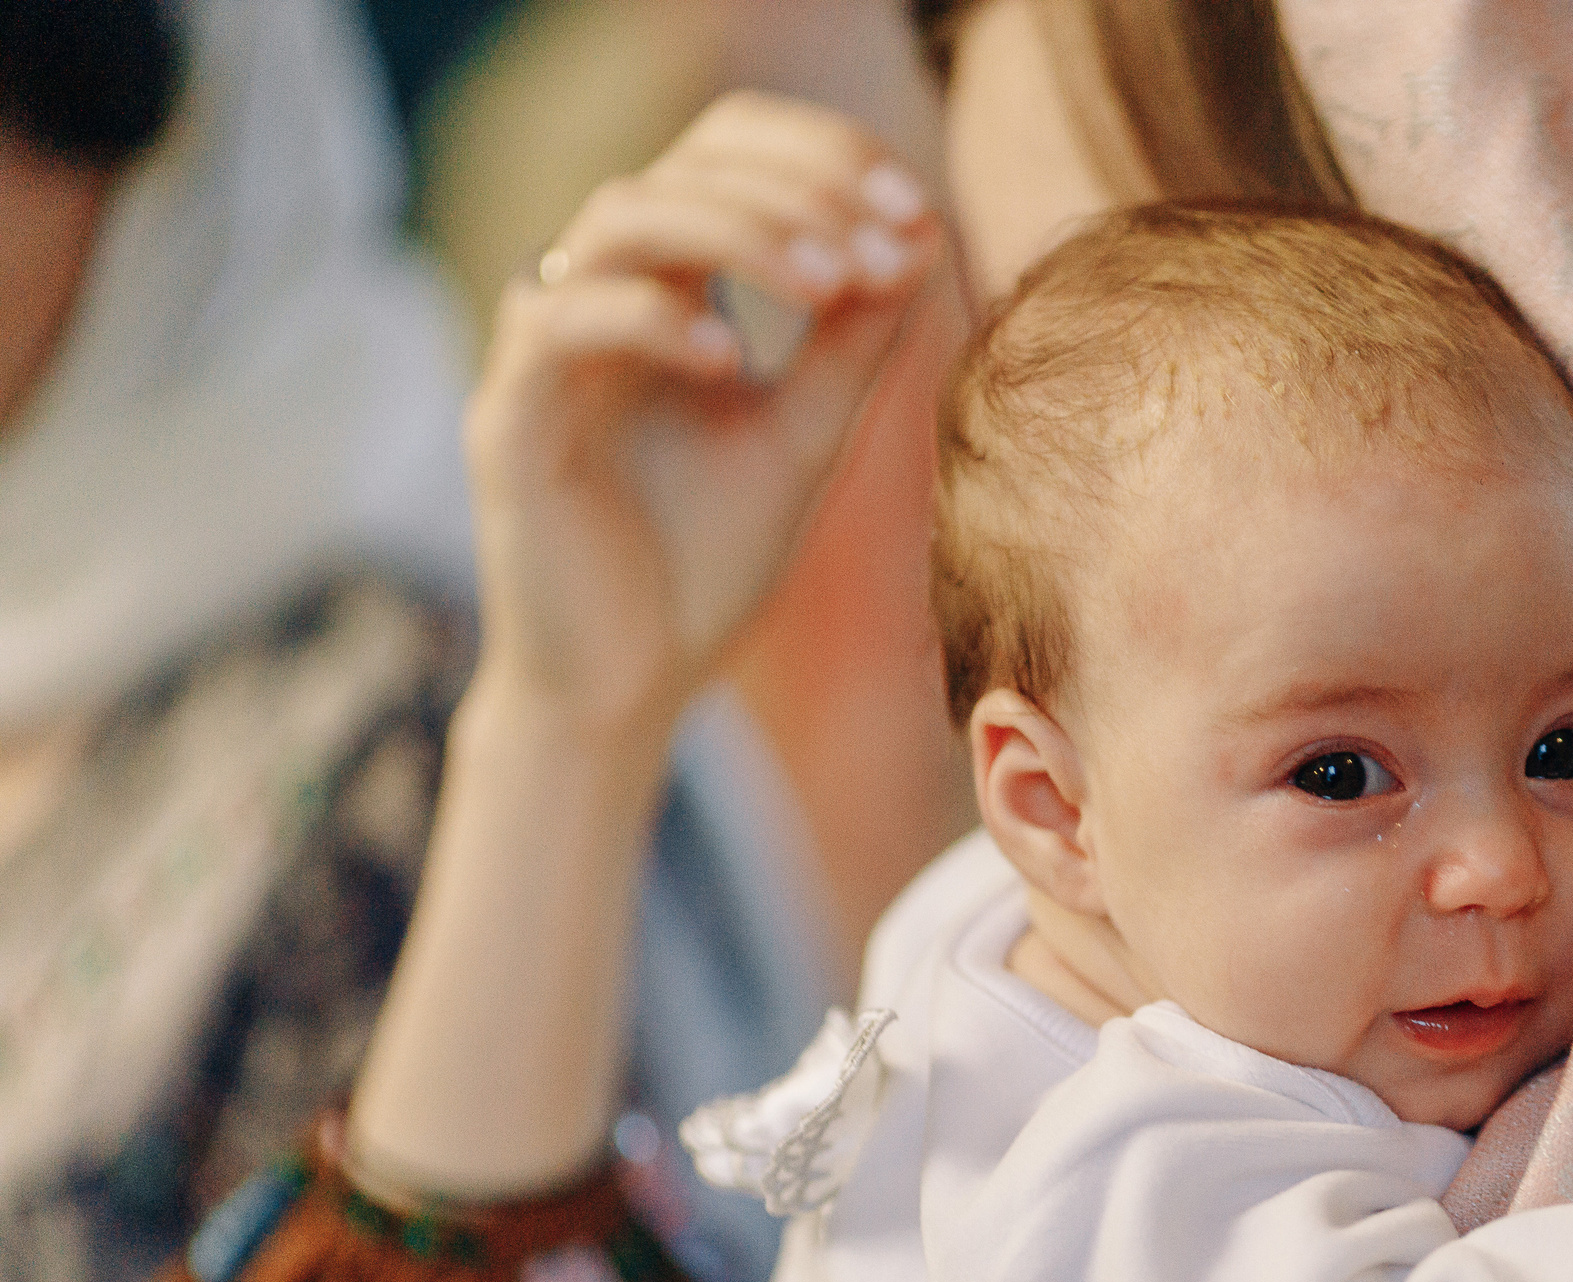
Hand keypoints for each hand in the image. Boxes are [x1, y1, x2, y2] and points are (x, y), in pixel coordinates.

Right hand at [464, 91, 943, 741]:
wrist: (629, 690)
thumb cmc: (704, 565)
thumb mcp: (807, 437)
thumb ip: (855, 343)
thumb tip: (922, 234)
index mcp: (663, 294)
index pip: (724, 159)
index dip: (818, 159)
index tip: (912, 210)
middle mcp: (595, 301)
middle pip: (676, 166)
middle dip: (791, 191)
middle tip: (879, 243)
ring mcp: (543, 355)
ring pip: (616, 219)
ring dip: (735, 233)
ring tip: (826, 284)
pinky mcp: (509, 420)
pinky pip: (559, 323)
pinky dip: (650, 321)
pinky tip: (731, 362)